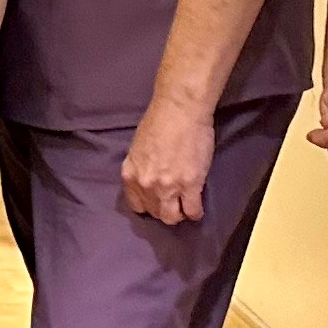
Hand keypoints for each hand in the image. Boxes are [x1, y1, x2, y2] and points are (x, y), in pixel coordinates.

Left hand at [121, 97, 214, 226]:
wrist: (180, 110)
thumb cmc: (159, 121)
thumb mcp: (138, 148)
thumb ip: (141, 167)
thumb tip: (149, 179)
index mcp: (131, 175)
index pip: (137, 205)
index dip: (149, 205)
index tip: (157, 202)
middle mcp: (146, 185)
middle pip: (155, 213)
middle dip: (165, 211)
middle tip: (174, 204)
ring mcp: (168, 187)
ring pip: (172, 217)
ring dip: (179, 215)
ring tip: (185, 207)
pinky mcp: (190, 185)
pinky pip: (192, 211)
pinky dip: (196, 213)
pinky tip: (197, 209)